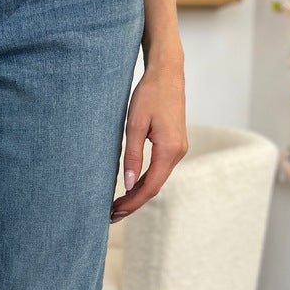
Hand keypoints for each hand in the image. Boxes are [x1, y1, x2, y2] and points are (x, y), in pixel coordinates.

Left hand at [110, 59, 186, 222]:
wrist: (168, 74)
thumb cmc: (149, 95)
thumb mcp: (134, 125)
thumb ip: (132, 156)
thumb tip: (127, 184)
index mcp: (169, 150)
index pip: (149, 187)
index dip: (132, 203)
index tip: (113, 213)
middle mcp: (178, 152)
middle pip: (154, 187)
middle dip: (133, 203)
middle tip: (110, 215)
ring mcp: (178, 149)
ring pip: (157, 180)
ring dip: (138, 194)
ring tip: (117, 205)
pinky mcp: (174, 144)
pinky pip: (159, 170)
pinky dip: (144, 181)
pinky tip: (130, 187)